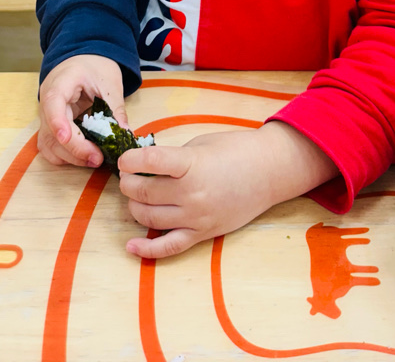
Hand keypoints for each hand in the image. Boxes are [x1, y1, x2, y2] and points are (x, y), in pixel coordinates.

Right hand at [38, 54, 126, 167]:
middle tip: (97, 158)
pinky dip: (65, 156)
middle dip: (74, 147)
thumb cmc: (96, 67)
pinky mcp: (50, 126)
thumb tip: (124, 134)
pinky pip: (51, 146)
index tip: (67, 138)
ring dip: (70, 156)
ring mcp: (46, 114)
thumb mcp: (110, 83)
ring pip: (49, 143)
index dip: (57, 122)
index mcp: (62, 81)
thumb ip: (115, 108)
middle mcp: (47, 99)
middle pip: (51, 129)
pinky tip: (84, 157)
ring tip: (95, 159)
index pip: (53, 102)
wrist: (85, 59)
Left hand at [118, 121, 337, 258]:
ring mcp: (197, 218)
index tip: (125, 158)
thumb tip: (144, 167)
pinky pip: (170, 247)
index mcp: (192, 165)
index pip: (150, 162)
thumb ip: (173, 158)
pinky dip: (147, 250)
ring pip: (150, 219)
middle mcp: (192, 194)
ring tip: (136, 196)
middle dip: (128, 183)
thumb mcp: (200, 145)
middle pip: (145, 193)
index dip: (130, 160)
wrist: (269, 171)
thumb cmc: (235, 150)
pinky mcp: (203, 234)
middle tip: (129, 176)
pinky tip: (131, 246)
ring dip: (135, 206)